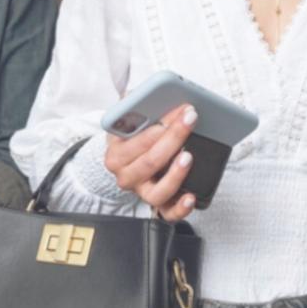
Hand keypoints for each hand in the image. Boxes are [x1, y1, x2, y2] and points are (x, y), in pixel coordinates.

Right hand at [104, 104, 197, 221]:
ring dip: (175, 174)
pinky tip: (191, 196)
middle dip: (173, 138)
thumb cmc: (131, 137)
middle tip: (190, 120)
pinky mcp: (158, 205)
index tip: (179, 110)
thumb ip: (132, 105)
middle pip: (150, 162)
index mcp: (116, 154)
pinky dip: (180, 208)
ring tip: (188, 156)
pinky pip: (167, 214)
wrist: (127, 162)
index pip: (137, 141)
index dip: (160, 126)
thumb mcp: (126, 118)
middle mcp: (126, 176)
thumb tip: (140, 93)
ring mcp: (142, 192)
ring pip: (157, 191)